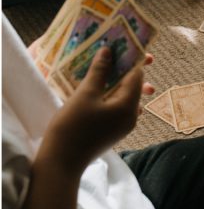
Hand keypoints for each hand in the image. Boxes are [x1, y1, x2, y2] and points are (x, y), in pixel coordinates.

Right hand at [38, 49, 152, 173]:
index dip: (130, 60)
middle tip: (111, 54)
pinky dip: (109, 96)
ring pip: (124, 97)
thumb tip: (108, 51)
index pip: (137, 76)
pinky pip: (116, 108)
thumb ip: (99, 72)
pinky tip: (97, 89)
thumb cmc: (72, 127)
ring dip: (115, 83)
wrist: (61, 162)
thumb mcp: (84, 95)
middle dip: (123, 70)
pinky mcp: (113, 131)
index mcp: (129, 106)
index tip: (122, 46)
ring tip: (103, 69)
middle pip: (133, 87)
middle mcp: (132, 116)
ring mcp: (123, 126)